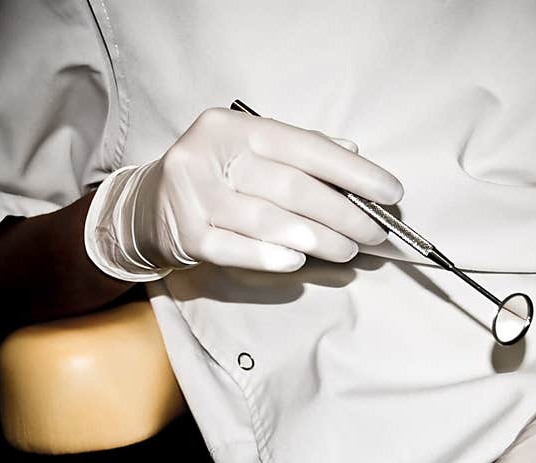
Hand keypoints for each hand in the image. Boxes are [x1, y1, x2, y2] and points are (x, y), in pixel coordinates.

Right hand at [85, 107, 401, 279]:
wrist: (145, 209)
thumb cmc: (213, 180)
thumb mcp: (249, 154)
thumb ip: (299, 152)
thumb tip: (353, 153)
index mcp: (234, 127)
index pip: (305, 146)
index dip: (353, 171)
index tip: (390, 193)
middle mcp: (209, 153)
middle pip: (291, 186)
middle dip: (342, 212)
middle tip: (374, 232)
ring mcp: (193, 195)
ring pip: (268, 219)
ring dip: (317, 238)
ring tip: (348, 250)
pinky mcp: (185, 234)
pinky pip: (236, 248)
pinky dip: (271, 256)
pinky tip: (300, 261)